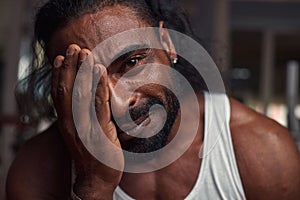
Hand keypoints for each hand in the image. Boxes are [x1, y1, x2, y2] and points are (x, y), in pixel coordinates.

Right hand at [51, 44, 123, 198]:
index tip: (61, 57)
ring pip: (79, 95)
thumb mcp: (84, 134)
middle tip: (75, 47)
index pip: (58, 95)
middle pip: (66, 90)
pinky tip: (100, 72)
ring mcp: (83, 129)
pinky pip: (97, 106)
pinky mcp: (98, 133)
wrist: (96, 180)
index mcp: (66, 123)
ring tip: (86, 53)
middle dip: (70, 67)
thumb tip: (90, 99)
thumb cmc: (93, 155)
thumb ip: (84, 117)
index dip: (59, 75)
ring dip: (82, 72)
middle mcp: (71, 124)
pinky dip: (97, 87)